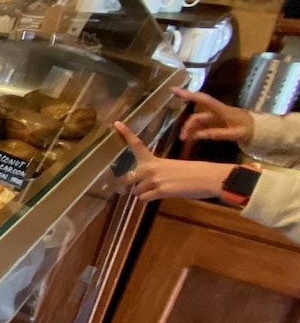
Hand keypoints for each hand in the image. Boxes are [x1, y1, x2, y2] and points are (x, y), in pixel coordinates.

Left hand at [114, 121, 229, 201]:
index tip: (116, 123)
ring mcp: (154, 180)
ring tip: (155, 191)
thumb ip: (156, 171)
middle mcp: (150, 168)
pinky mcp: (160, 191)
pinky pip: (143, 199)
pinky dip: (148, 199)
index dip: (126, 133)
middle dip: (128, 185)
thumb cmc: (193, 171)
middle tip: (127, 188)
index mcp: (154, 159)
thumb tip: (147, 180)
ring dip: (142, 193)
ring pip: (136, 191)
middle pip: (127, 178)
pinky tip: (158, 196)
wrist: (207, 177)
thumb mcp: (171, 166)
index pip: (137, 144)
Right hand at [175, 88, 254, 144]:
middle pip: (197, 115)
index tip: (173, 90)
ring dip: (191, 129)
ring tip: (186, 140)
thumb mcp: (236, 134)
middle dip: (188, 125)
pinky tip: (193, 138)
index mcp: (222, 110)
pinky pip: (203, 125)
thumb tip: (198, 135)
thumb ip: (217, 134)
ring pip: (198, 121)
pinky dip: (196, 131)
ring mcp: (216, 116)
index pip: (203, 99)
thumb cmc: (249, 129)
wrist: (260, 129)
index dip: (188, 94)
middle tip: (182, 138)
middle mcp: (216, 111)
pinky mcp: (216, 122)